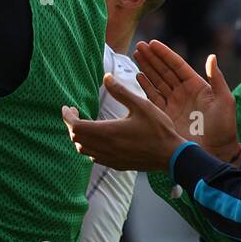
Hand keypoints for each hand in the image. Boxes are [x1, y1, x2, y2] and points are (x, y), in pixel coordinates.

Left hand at [62, 74, 184, 172]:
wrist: (173, 156)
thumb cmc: (159, 130)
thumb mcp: (142, 105)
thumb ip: (121, 92)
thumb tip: (106, 77)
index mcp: (108, 132)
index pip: (76, 126)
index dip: (67, 116)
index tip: (67, 108)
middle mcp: (105, 147)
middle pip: (76, 138)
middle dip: (71, 124)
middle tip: (75, 113)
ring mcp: (110, 158)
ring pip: (83, 150)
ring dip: (79, 137)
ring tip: (84, 124)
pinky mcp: (117, 165)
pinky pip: (94, 157)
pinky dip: (89, 147)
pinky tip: (97, 139)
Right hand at [135, 41, 239, 161]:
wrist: (215, 151)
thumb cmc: (224, 127)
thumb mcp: (224, 101)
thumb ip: (217, 79)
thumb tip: (212, 57)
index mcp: (197, 86)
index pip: (177, 65)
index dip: (165, 54)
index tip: (153, 44)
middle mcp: (183, 92)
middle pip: (164, 70)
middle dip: (152, 57)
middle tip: (140, 46)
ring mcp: (173, 103)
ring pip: (156, 80)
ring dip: (146, 67)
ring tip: (136, 55)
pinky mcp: (164, 115)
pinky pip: (152, 97)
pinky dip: (145, 86)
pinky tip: (138, 76)